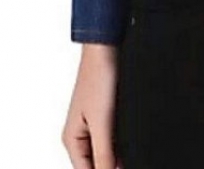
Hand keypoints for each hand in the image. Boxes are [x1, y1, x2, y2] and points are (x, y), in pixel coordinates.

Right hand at [62, 44, 120, 168]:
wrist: (105, 46)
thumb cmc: (98, 77)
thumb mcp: (102, 123)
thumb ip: (104, 154)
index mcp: (72, 141)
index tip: (121, 168)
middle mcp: (80, 136)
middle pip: (95, 165)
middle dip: (112, 166)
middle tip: (125, 161)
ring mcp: (93, 126)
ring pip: (105, 155)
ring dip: (116, 158)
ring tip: (130, 155)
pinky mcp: (106, 116)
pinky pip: (113, 140)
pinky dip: (121, 146)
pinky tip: (131, 146)